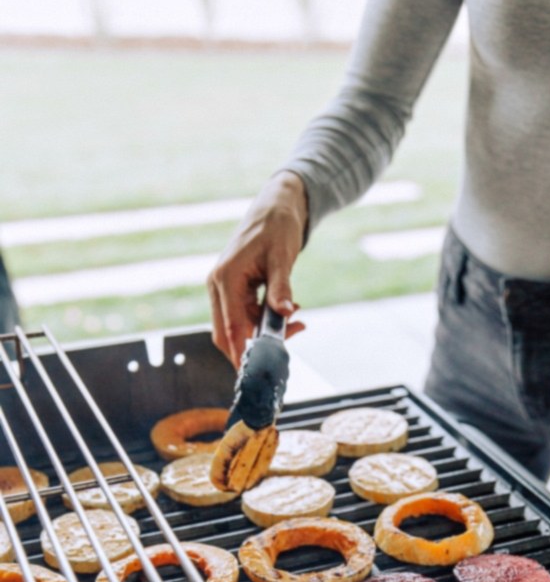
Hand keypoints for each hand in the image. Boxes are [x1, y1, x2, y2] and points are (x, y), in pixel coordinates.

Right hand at [207, 171, 308, 366]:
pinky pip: (245, 316)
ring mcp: (223, 289)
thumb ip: (281, 287)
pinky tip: (290, 313)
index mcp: (225, 278)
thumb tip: (286, 315)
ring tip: (298, 323)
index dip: (243, 352)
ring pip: (238, 327)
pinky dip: (265, 322)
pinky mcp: (233, 290)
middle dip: (254, 347)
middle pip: (227, 334)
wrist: (274, 209)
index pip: (232, 327)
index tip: (255, 372)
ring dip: (265, 333)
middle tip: (287, 348)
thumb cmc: (277, 228)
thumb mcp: (283, 258)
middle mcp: (218, 286)